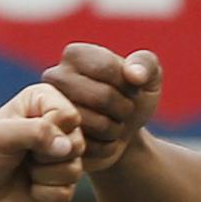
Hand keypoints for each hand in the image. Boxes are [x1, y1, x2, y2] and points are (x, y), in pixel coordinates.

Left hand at [0, 83, 84, 201]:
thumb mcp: (4, 134)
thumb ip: (38, 132)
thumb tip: (68, 148)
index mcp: (46, 102)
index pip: (70, 116)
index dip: (50, 131)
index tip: (20, 132)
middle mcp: (59, 127)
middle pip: (78, 144)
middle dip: (46, 156)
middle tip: (21, 154)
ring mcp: (61, 157)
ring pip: (76, 170)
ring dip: (43, 176)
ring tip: (23, 169)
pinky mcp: (60, 184)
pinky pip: (66, 193)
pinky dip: (43, 194)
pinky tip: (27, 187)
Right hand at [42, 44, 162, 172]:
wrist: (122, 134)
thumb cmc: (133, 98)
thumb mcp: (148, 78)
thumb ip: (146, 65)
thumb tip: (134, 75)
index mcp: (74, 54)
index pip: (108, 68)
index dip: (129, 84)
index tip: (130, 88)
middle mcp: (54, 78)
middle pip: (103, 96)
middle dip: (125, 108)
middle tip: (124, 110)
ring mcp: (51, 111)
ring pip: (98, 124)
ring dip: (117, 129)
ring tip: (114, 124)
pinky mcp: (57, 140)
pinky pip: (92, 146)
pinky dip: (107, 146)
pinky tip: (102, 140)